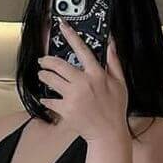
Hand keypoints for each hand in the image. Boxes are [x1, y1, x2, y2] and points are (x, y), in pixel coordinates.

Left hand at [38, 17, 128, 142]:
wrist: (108, 134)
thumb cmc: (115, 111)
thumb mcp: (120, 84)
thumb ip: (114, 62)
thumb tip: (110, 45)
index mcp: (97, 75)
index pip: (82, 49)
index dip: (71, 36)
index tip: (63, 28)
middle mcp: (83, 83)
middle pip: (59, 65)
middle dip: (47, 61)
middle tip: (43, 61)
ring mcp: (73, 97)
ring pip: (51, 80)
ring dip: (44, 76)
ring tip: (42, 75)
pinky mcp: (66, 110)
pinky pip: (50, 101)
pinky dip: (46, 99)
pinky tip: (46, 98)